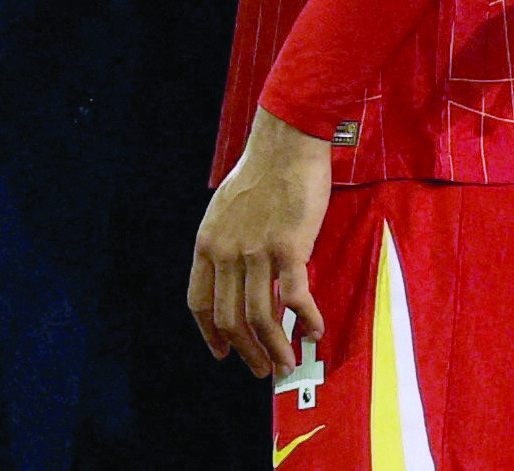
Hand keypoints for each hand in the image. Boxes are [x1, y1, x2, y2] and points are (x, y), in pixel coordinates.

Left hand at [188, 108, 329, 379]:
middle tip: (263, 369)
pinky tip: (314, 331)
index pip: (199, 302)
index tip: (222, 353)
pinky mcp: (288, 247)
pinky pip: (293, 298)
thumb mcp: (227, 211)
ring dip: (274, 348)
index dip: (210, 334)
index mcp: (207, 243)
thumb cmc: (262, 174)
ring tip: (288, 364)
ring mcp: (255, 250)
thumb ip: (229, 246)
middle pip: (227, 319)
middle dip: (245, 351)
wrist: (285, 143)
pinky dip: (305, 321)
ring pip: (258, 317)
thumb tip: (241, 279)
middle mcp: (225, 251)